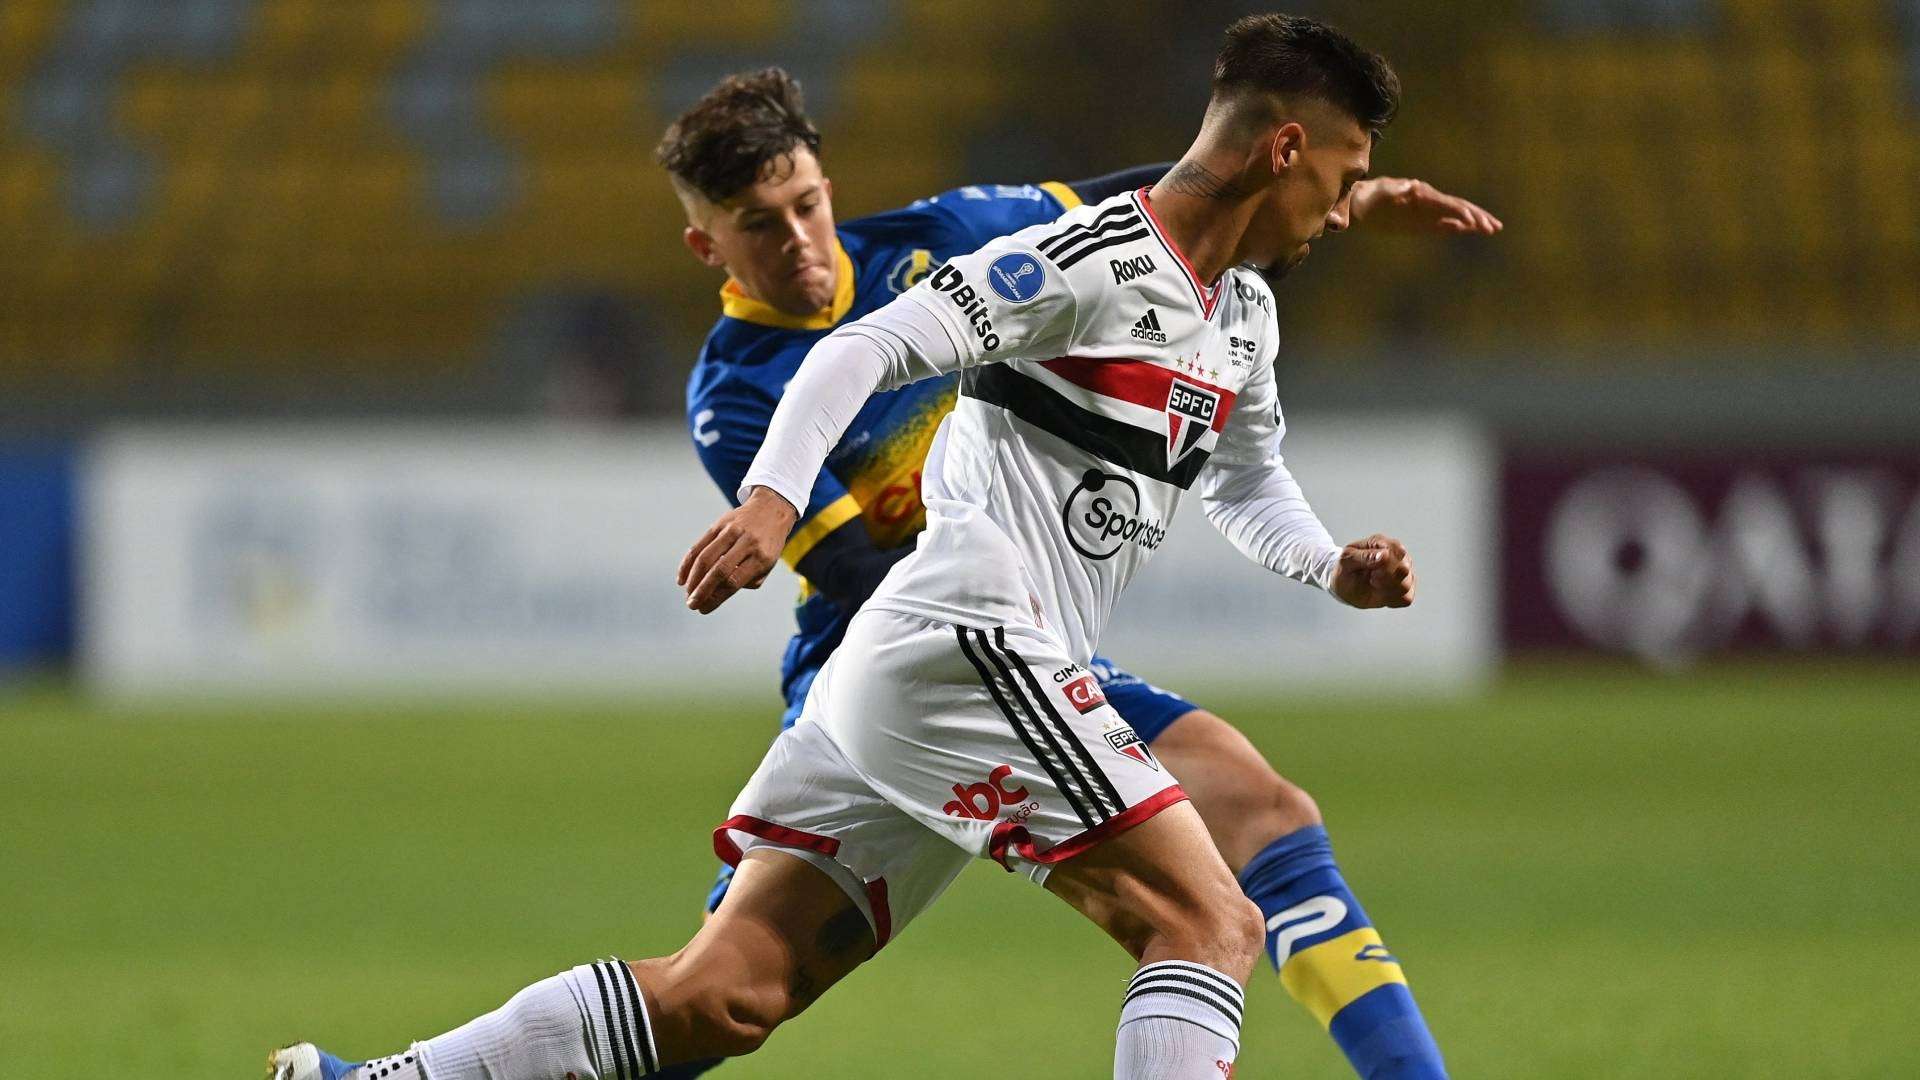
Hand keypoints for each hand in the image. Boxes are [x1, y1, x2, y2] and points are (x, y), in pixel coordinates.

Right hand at [679, 487, 797, 613]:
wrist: (771, 509)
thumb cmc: (768, 545)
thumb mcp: (767, 565)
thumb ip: (747, 580)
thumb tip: (718, 593)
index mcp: (762, 557)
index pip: (734, 582)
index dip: (716, 598)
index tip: (704, 609)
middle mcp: (747, 543)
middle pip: (719, 570)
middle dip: (702, 591)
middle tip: (692, 604)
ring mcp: (732, 531)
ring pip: (706, 557)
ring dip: (693, 578)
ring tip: (687, 593)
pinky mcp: (719, 524)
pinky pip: (700, 545)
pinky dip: (688, 563)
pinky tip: (682, 578)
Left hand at [1330, 534, 1415, 608]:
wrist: (1343, 584)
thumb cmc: (1345, 568)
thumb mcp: (1347, 560)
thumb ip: (1364, 557)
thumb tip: (1384, 555)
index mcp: (1382, 543)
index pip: (1397, 551)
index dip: (1386, 565)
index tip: (1373, 573)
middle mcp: (1396, 555)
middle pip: (1404, 569)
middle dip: (1385, 579)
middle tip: (1372, 580)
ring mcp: (1403, 571)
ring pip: (1406, 585)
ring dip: (1387, 590)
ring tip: (1375, 586)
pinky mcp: (1404, 588)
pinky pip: (1406, 598)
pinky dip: (1392, 600)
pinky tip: (1381, 595)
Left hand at [1350, 177, 1501, 235]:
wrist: (1359, 202)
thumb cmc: (1369, 196)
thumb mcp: (1380, 192)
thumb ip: (1396, 191)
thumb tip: (1412, 187)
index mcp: (1421, 193)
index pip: (1446, 203)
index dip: (1461, 212)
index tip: (1474, 222)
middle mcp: (1428, 200)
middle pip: (1457, 208)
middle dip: (1476, 217)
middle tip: (1494, 228)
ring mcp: (1426, 211)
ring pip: (1454, 215)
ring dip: (1472, 222)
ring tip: (1490, 229)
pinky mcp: (1420, 221)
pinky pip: (1441, 225)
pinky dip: (1455, 227)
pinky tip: (1465, 230)